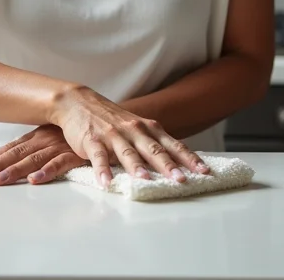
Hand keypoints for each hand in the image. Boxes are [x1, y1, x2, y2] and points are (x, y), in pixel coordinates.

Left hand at [0, 125, 85, 185]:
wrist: (107, 122)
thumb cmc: (79, 133)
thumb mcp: (54, 137)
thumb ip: (37, 148)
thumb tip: (14, 161)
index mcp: (39, 135)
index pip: (11, 148)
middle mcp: (45, 139)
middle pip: (16, 153)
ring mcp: (59, 145)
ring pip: (32, 159)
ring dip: (14, 171)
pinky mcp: (76, 152)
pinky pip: (60, 163)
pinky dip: (47, 171)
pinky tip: (35, 179)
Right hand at [51, 85, 209, 187]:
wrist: (79, 101)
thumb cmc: (112, 119)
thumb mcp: (137, 127)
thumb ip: (154, 143)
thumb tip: (181, 163)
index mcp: (148, 129)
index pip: (173, 145)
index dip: (189, 158)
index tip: (204, 172)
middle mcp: (134, 130)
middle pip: (153, 149)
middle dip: (168, 165)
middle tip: (180, 179)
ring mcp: (113, 134)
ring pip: (127, 152)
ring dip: (136, 166)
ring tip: (144, 180)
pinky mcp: (92, 140)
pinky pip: (98, 156)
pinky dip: (102, 169)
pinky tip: (106, 182)